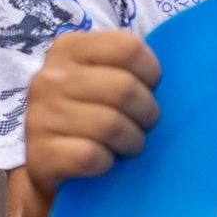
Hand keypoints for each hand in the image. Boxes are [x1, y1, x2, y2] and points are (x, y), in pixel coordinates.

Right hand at [23, 28, 159, 203]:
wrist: (50, 169)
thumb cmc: (90, 117)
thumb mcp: (101, 80)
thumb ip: (127, 67)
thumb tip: (178, 74)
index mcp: (69, 48)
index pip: (128, 47)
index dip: (151, 73)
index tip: (150, 89)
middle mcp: (48, 78)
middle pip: (124, 89)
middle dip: (147, 113)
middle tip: (144, 125)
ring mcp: (39, 116)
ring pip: (110, 125)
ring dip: (131, 141)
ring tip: (129, 145)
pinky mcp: (38, 155)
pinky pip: (90, 156)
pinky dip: (107, 163)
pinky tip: (105, 163)